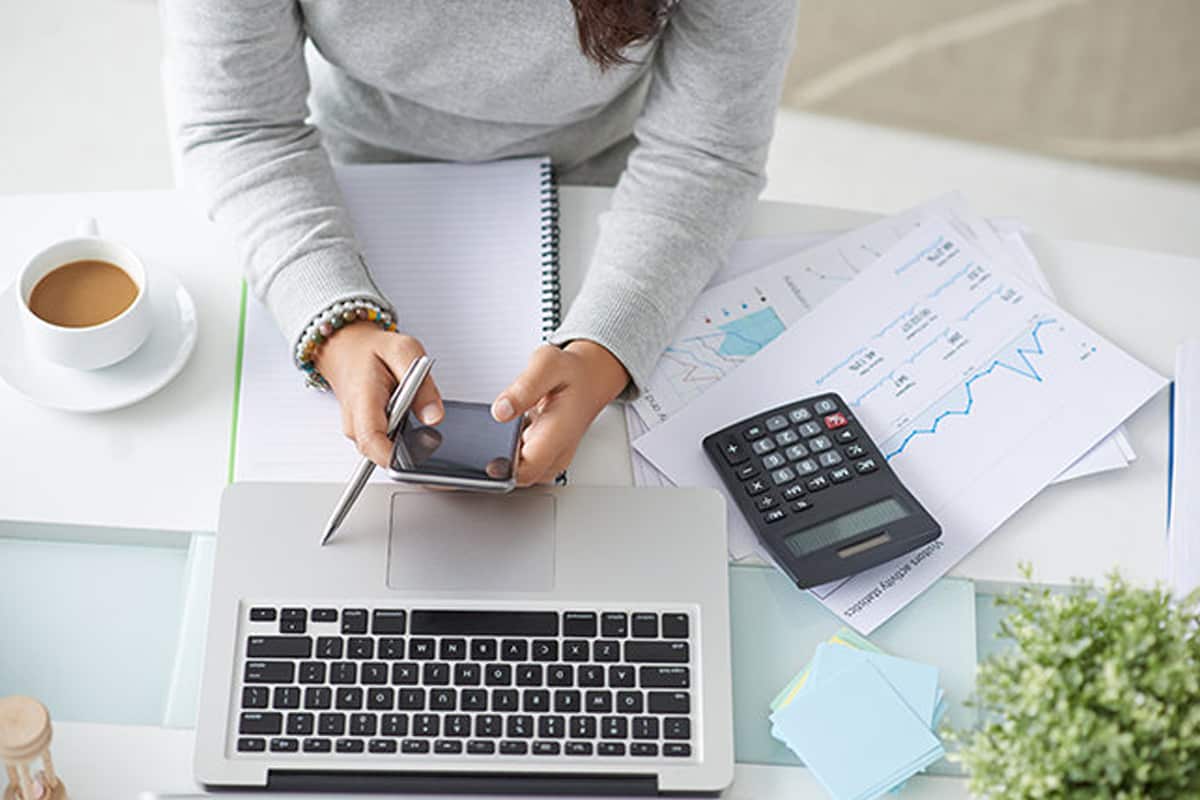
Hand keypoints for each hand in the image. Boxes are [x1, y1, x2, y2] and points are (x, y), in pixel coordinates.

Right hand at [314, 322, 443, 466]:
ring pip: (384, 452)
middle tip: (428, 434)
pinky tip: (408, 421)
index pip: (372, 440)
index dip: (395, 455)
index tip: (419, 453)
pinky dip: (400, 438)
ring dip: (405, 442)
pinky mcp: (363, 435)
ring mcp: (357, 431)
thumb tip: (434, 417)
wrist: (347, 350)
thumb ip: (422, 385)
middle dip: (408, 450)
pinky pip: (384, 447)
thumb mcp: (405, 352)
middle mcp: (354, 421)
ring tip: (414, 417)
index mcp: (363, 399)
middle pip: (380, 453)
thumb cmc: (373, 351)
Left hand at [492, 340, 629, 485]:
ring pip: (517, 474)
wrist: (590, 380)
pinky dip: (508, 452)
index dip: (500, 468)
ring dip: (502, 456)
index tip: (483, 452)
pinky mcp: (545, 459)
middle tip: (487, 434)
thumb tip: (501, 411)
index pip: (526, 471)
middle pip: (517, 476)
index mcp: (558, 433)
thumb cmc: (572, 374)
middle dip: (496, 460)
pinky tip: (507, 432)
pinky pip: (521, 466)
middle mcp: (556, 453)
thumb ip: (524, 387)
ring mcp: (551, 459)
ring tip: (500, 429)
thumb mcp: (547, 365)